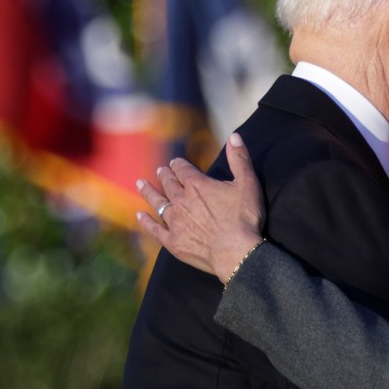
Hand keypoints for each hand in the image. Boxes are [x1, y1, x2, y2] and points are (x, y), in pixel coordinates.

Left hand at [137, 133, 265, 282]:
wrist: (235, 252)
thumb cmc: (244, 217)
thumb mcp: (248, 184)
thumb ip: (239, 159)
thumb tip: (234, 135)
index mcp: (198, 185)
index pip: (184, 170)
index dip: (179, 164)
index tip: (175, 162)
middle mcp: (181, 201)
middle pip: (169, 184)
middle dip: (164, 176)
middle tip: (160, 170)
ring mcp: (175, 222)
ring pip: (158, 203)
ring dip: (149, 192)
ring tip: (141, 184)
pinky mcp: (172, 241)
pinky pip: (155, 229)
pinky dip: (146, 221)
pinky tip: (140, 216)